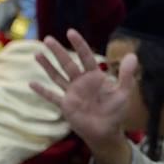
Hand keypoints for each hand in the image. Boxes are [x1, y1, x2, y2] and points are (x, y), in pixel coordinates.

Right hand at [31, 29, 134, 151]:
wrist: (107, 132)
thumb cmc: (116, 111)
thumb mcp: (124, 92)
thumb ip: (126, 75)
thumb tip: (132, 55)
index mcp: (94, 76)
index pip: (85, 56)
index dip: (79, 44)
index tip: (70, 32)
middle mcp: (81, 82)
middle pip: (67, 63)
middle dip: (58, 51)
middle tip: (48, 39)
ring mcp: (72, 93)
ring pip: (57, 76)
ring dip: (47, 66)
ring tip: (37, 54)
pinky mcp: (66, 106)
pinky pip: (52, 97)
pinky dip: (42, 91)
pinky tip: (31, 83)